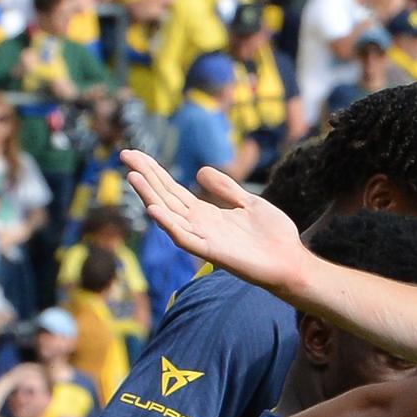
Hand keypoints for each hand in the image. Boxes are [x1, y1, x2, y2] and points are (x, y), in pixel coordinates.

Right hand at [122, 149, 306, 292]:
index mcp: (206, 214)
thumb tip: (199, 171)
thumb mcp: (249, 203)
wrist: (292, 261)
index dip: (154, 172)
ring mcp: (204, 239)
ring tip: (133, 177)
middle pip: (165, 197)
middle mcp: (199, 225)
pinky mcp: (212, 252)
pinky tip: (155, 210)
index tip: (135, 154)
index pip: (172, 190)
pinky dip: (169, 225)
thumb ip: (226, 188)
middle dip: (146, 177)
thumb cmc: (273, 236)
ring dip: (150, 197)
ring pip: (169, 215)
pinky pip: (185, 238)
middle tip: (124, 154)